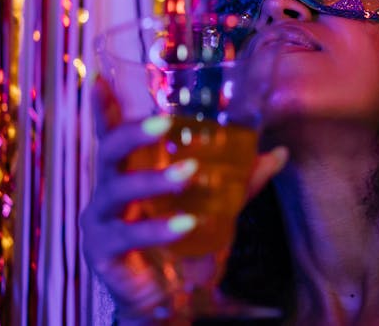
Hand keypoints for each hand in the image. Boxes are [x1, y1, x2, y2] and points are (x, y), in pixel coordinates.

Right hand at [80, 76, 287, 320]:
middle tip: (165, 124)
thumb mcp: (214, 208)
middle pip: (108, 149)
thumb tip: (278, 153)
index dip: (104, 106)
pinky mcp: (104, 251)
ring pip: (116, 188)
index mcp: (131, 172)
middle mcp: (110, 190)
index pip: (113, 133)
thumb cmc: (183, 246)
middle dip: (133, 132)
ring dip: (154, 178)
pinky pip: (128, 234)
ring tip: (189, 174)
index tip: (99, 77)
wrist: (167, 302)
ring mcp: (102, 221)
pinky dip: (159, 228)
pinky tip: (187, 224)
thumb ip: (241, 181)